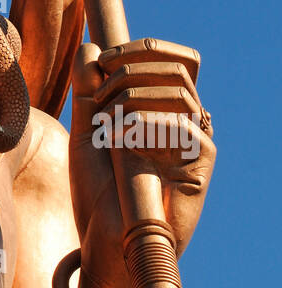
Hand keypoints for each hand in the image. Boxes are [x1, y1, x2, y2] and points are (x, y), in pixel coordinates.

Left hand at [69, 37, 215, 287]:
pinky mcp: (201, 165)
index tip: (103, 59)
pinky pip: (185, 127)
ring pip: (178, 92)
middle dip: (131, 68)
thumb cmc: (98, 192)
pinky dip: (146, 125)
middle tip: (99, 91)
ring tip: (105, 124)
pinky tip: (120, 140)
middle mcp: (181, 121)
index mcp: (157, 109)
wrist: (105, 239)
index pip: (168, 59)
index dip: (140, 50)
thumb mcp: (85, 134)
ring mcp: (194, 142)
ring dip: (133, 96)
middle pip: (176, 68)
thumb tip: (91, 48)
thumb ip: (87, 92)